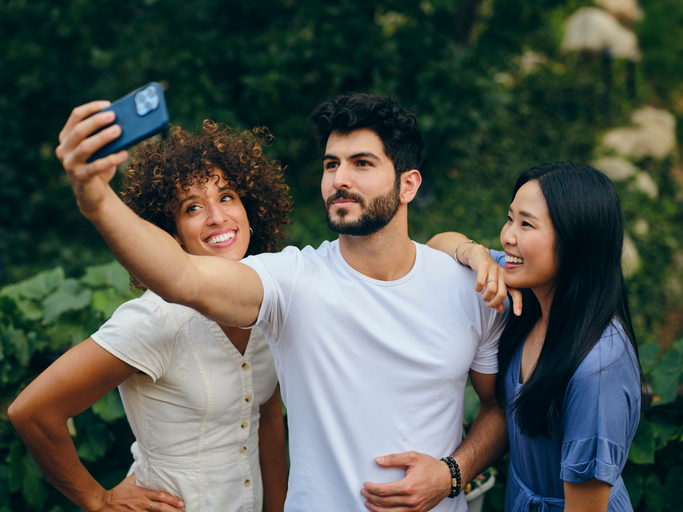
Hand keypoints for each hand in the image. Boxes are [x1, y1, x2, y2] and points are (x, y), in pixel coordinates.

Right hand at [55, 101, 128, 215]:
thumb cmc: (100, 166)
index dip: (92, 108)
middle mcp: (64, 149)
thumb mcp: (102, 149)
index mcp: (67, 137)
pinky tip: (124, 154)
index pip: (76, 116)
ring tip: (119, 131)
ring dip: (103, 137)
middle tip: (114, 116)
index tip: (109, 105)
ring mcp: (69, 163)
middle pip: (79, 130)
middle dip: (96, 121)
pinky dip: (111, 159)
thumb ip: (107, 136)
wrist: (94, 194)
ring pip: (85, 147)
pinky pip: (96, 166)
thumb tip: (127, 123)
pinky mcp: (79, 177)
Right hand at [94, 473, 184, 511]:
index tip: (182, 502)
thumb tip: (146, 461)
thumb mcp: (129, 481)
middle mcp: (141, 503)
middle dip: (173, 510)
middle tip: (184, 511)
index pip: (160, 496)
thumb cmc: (117, 492)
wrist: (102, 503)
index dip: (171, 499)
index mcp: (142, 493)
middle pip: (160, 508)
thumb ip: (139, 473)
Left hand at [360, 451, 450, 511]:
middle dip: (371, 498)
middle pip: (385, 503)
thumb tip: (378, 460)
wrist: (448, 478)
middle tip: (363, 493)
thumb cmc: (430, 466)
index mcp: (408, 486)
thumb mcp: (412, 457)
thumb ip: (394, 458)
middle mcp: (411, 500)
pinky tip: (383, 510)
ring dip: (377, 510)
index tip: (365, 484)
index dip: (372, 488)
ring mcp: (415, 508)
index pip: (384, 491)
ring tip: (368, 504)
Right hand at [466, 245, 522, 315]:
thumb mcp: (494, 285)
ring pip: (491, 289)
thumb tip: (500, 310)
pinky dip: (478, 289)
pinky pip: (481, 282)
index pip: (516, 292)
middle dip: (493, 303)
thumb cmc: (488, 273)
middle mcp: (503, 274)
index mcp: (508, 280)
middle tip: (488, 304)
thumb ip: (497, 298)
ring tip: (483, 296)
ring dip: (485, 297)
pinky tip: (477, 288)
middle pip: (502, 294)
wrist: (479, 255)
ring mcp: (494, 269)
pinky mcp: (484, 266)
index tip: (517, 314)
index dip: (518, 303)